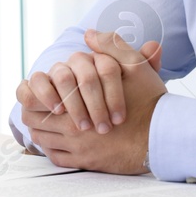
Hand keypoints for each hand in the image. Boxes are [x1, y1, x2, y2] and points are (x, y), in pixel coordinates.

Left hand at [17, 30, 167, 174]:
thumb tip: (89, 34)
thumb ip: (111, 46)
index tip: (39, 87)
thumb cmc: (148, 101)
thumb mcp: (134, 65)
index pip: (35, 97)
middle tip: (38, 105)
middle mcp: (72, 127)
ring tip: (46, 122)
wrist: (163, 136)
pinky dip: (52, 149)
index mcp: (77, 100)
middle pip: (33, 120)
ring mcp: (78, 148)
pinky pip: (56, 158)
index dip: (33, 91)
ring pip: (42, 140)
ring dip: (41, 130)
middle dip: (33, 111)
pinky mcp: (85, 163)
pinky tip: (57, 141)